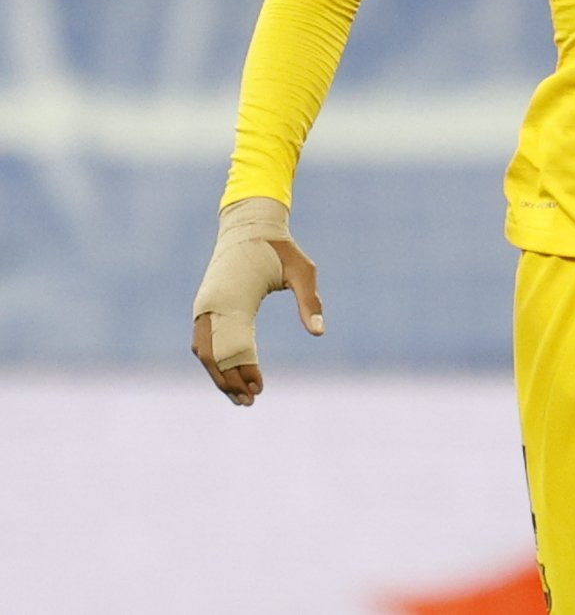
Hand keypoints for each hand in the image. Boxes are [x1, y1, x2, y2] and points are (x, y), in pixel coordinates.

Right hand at [190, 197, 324, 406]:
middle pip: (214, 354)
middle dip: (229, 380)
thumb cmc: (281, 248)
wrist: (250, 224)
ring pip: (204, 350)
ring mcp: (205, 305)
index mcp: (235, 297)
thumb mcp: (304, 271)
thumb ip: (311, 302)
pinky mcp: (204, 305)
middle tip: (250, 402)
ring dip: (218, 374)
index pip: (235, 345)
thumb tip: (319, 332)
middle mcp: (213, 304)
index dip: (245, 370)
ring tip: (239, 397)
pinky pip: (203, 340)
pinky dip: (213, 360)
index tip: (260, 388)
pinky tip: (228, 374)